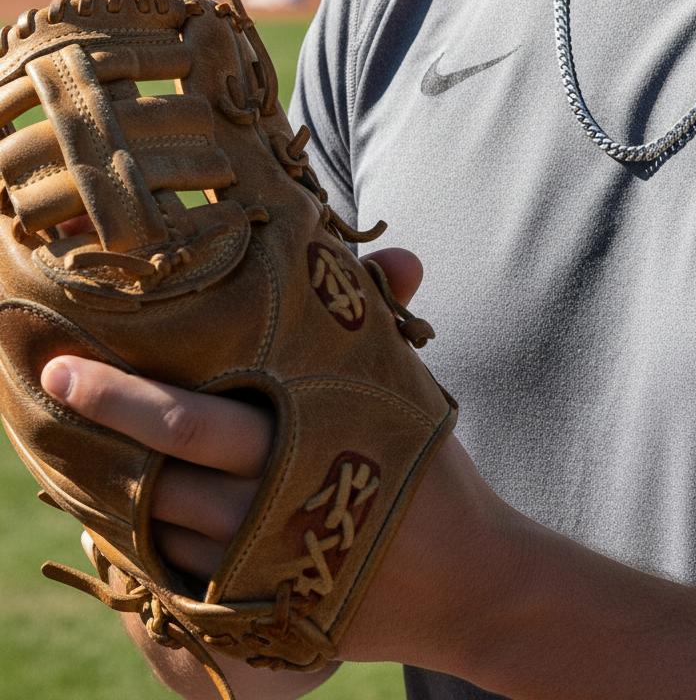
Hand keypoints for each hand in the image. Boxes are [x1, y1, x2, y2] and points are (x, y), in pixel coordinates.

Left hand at [40, 247, 426, 580]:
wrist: (468, 579)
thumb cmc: (431, 471)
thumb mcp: (410, 391)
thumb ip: (388, 323)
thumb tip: (404, 256)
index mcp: (312, 439)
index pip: (195, 420)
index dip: (122, 396)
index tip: (65, 367)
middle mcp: (277, 505)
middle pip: (162, 475)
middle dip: (104, 427)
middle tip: (56, 383)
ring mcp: (265, 565)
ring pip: (161, 530)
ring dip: (121, 490)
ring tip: (83, 449)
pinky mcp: (264, 610)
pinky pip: (180, 580)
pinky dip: (151, 545)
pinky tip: (134, 515)